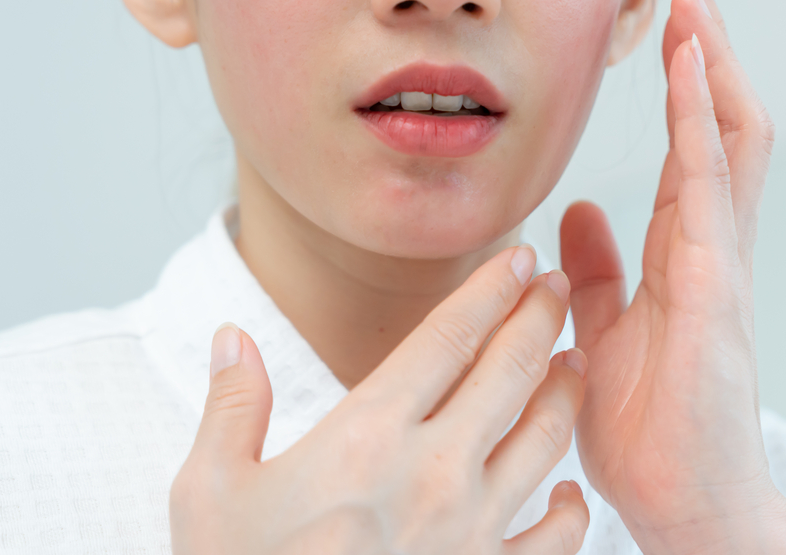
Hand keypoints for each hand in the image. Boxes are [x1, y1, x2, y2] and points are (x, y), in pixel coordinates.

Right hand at [170, 246, 588, 554]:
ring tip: (575, 362)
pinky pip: (556, 538)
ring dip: (566, 393)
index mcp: (368, 434)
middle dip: (543, 318)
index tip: (520, 259)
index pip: (448, 337)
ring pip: (545, 439)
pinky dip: (572, 510)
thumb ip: (230, 407)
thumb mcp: (211, 495)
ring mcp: (471, 530)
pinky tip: (570, 492)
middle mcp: (434, 472)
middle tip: (560, 288)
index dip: (492, 288)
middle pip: (512, 370)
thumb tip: (231, 339)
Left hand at [562, 0, 785, 554]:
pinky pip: (714, 188)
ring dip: (714, 66)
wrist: (687, 504)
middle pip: (727, 125)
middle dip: (713, 51)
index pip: (698, 144)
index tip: (672, 21)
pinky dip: (702, 123)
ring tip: (696, 3)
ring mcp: (724, 264)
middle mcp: (716, 246)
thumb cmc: (654, 429)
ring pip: (733, 141)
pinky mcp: (718, 290)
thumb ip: (597, 272)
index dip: (689, 81)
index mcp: (690, 252)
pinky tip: (690, 73)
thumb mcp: (604, 332)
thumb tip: (577, 214)